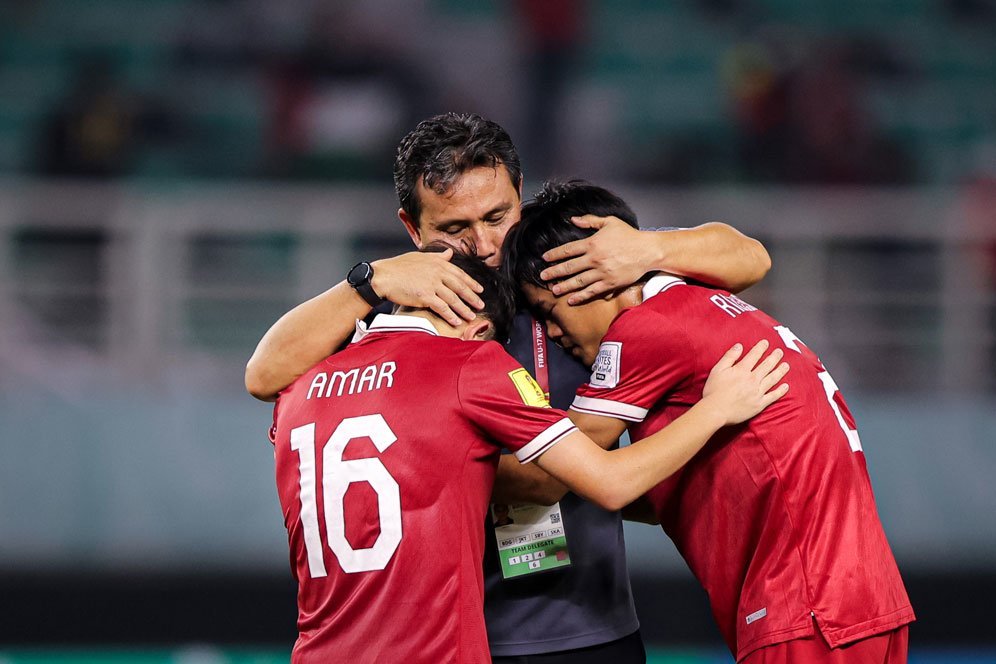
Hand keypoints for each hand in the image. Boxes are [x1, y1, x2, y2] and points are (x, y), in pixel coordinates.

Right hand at [370, 249, 484, 325]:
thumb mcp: (419, 257)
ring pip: (453, 298)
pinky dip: (450, 315)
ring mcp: (431, 284)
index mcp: (437, 262)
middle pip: (460, 286)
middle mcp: (437, 272)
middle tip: (481, 305)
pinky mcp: (424, 296)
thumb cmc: (398, 267)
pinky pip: (442, 307)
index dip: (471, 283)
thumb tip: (450, 253)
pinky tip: (456, 321)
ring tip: (471, 316)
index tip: (480, 290)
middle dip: (472, 297)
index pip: (459, 274)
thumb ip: (437, 256)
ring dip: (463, 309)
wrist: (382, 276)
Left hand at [539, 215, 660, 304]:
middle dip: (554, 272)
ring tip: (554, 290)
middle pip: (569, 267)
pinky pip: (592, 291)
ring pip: (578, 281)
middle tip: (542, 276)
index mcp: (592, 243)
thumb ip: (590, 221)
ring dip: (564, 286)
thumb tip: (573, 220)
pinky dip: (581, 297)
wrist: (648, 250)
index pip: (568, 250)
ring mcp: (602, 272)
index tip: (545, 258)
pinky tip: (571, 300)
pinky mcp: (610, 283)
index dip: (554, 254)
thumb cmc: (629, 235)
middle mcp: (594, 259)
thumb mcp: (610, 222)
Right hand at [701, 340, 789, 425]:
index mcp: (742, 370)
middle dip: (774, 357)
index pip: (754, 355)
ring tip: (786, 365)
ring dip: (780, 371)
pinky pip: (773, 396)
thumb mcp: (717, 370)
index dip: (761, 348)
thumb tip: (739, 346)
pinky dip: (780, 391)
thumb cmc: (714, 391)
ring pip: (772, 379)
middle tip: (780, 352)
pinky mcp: (759, 404)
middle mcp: (752, 380)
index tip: (766, 342)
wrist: (715, 411)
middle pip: (767, 365)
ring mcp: (757, 392)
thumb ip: (729, 357)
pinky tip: (786, 386)